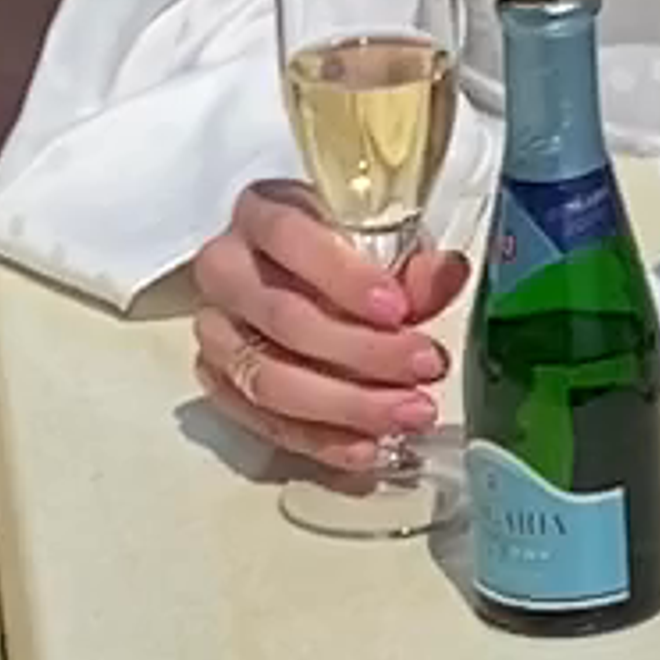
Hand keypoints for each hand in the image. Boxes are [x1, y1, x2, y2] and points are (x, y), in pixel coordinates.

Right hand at [192, 181, 468, 477]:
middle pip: (282, 317)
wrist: (299, 279)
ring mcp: (215, 329)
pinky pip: (262, 422)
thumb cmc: (347, 253)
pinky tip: (367, 447)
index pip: (287, 236)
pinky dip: (319, 440)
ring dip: (345, 405)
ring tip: (409, 414)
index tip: (399, 309)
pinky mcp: (218, 382)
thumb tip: (444, 277)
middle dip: (361, 350)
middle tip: (425, 366)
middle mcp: (224, 268)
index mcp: (261, 212)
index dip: (342, 276)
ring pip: (266, 377)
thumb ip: (414, 264)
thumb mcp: (385, 242)